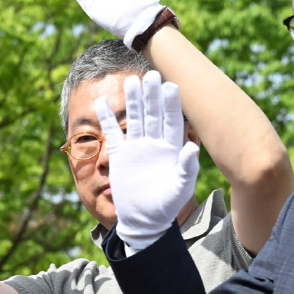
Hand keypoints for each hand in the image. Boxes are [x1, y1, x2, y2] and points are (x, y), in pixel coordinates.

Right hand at [99, 70, 198, 250]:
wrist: (145, 219)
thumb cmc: (166, 205)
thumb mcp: (180, 188)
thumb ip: (186, 168)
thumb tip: (193, 147)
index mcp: (172, 148)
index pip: (172, 121)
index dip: (171, 104)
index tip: (170, 85)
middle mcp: (154, 143)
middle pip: (153, 114)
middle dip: (151, 95)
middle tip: (150, 75)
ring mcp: (136, 147)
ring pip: (134, 119)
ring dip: (132, 101)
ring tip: (130, 81)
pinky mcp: (120, 155)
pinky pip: (111, 134)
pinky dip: (106, 119)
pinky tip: (101, 103)